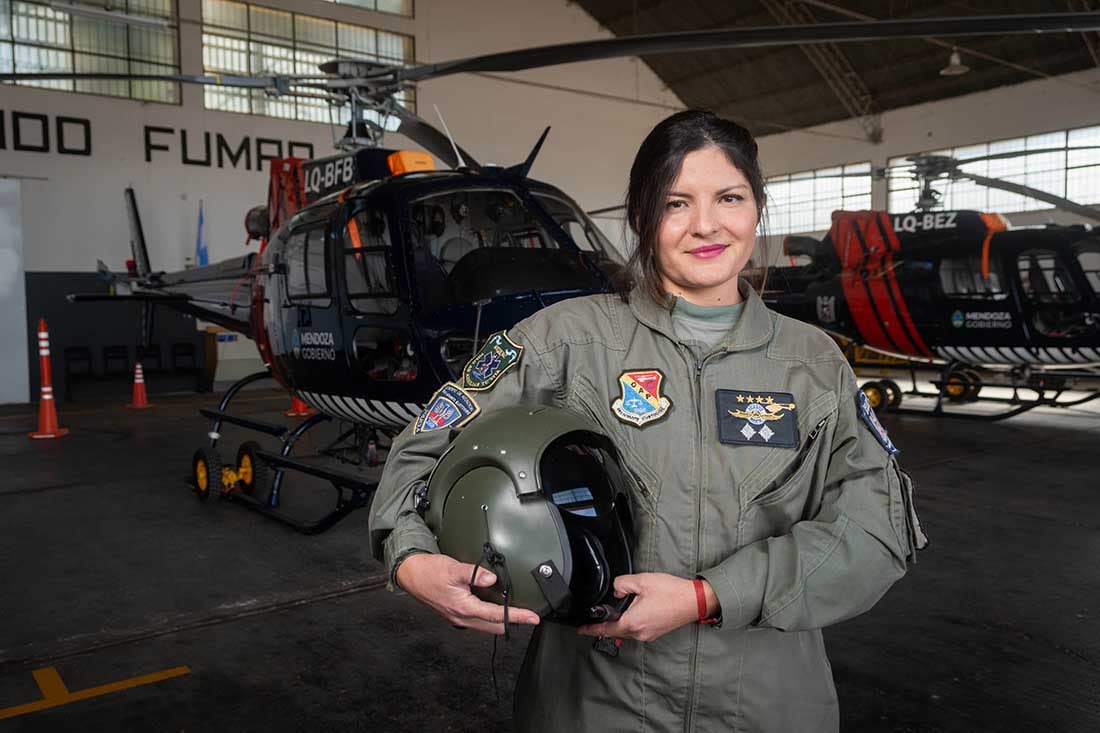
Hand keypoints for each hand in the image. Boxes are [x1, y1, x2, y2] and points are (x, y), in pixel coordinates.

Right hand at [395, 553, 540, 634]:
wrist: (411, 574)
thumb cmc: (430, 572)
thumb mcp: (453, 569)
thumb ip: (475, 574)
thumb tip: (492, 579)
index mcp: (464, 608)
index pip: (497, 616)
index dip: (517, 616)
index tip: (533, 617)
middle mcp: (462, 617)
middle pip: (494, 626)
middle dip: (512, 622)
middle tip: (528, 615)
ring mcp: (458, 617)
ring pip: (486, 625)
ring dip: (500, 620)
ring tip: (514, 610)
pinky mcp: (455, 614)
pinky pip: (478, 620)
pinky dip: (489, 616)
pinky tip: (493, 605)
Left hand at [576, 573, 716, 642]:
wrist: (695, 601)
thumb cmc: (671, 592)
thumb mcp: (642, 581)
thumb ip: (622, 584)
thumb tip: (616, 591)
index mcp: (633, 622)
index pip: (606, 628)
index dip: (591, 629)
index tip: (581, 630)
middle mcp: (639, 633)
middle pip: (616, 631)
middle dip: (605, 625)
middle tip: (594, 620)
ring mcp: (649, 634)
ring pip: (627, 631)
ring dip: (619, 623)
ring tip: (614, 612)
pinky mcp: (656, 632)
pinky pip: (637, 630)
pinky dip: (630, 623)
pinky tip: (632, 612)